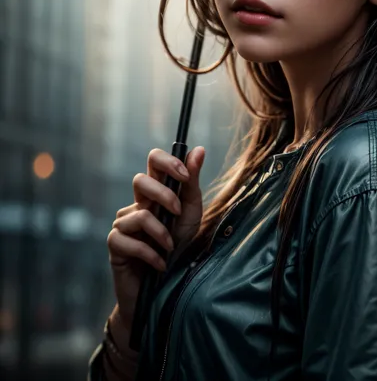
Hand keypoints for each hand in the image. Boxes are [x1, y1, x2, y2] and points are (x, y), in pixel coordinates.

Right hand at [106, 146, 204, 330]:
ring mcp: (122, 223)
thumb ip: (191, 183)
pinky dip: (150, 253)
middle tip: (178, 213)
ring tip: (170, 248)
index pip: (153, 161)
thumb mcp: (190, 214)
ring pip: (138, 214)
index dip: (167, 161)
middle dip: (164, 195)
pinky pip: (129, 240)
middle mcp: (136, 203)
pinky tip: (160, 264)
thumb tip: (199, 149)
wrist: (165, 290)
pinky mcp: (115, 244)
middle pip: (140, 180)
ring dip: (161, 233)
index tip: (184, 175)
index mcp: (155, 193)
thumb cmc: (178, 247)